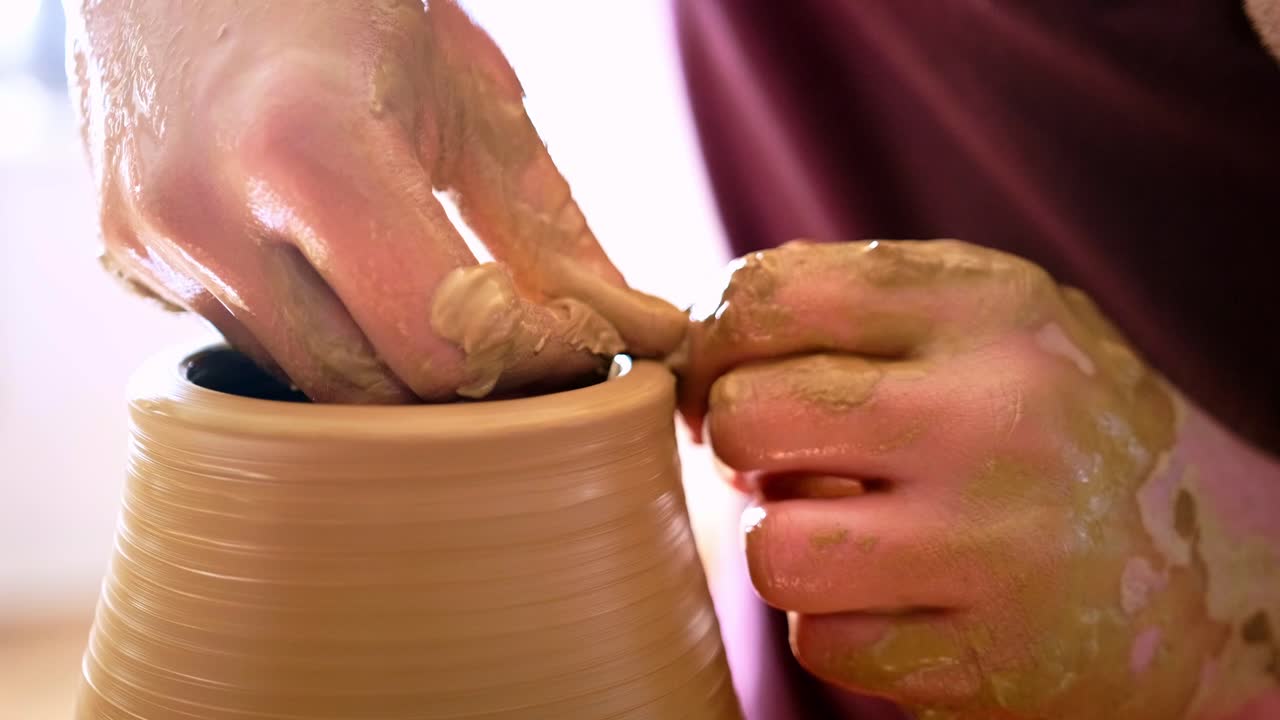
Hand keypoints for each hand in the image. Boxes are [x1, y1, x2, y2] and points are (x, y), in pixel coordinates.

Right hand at [69, 0, 682, 401]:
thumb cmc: (346, 0)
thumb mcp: (468, 94)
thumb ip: (547, 226)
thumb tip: (636, 326)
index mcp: (309, 150)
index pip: (439, 343)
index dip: (529, 365)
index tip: (578, 349)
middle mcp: (206, 213)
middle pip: (372, 392)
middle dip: (468, 388)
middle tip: (526, 351)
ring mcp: (149, 244)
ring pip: (308, 385)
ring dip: (391, 371)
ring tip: (443, 310)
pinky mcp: (123, 260)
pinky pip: (249, 346)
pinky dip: (318, 337)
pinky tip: (344, 278)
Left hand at [679, 240, 1279, 718]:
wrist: (1212, 565)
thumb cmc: (1052, 423)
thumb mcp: (986, 323)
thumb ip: (856, 306)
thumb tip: (693, 338)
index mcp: (987, 306)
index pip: (767, 295)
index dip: (710, 343)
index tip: (726, 377)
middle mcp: (998, 415)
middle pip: (748, 418)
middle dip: (739, 443)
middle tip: (781, 458)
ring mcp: (1000, 545)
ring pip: (770, 550)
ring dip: (783, 546)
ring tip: (841, 532)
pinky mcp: (994, 658)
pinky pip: (822, 643)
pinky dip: (840, 625)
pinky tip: (901, 599)